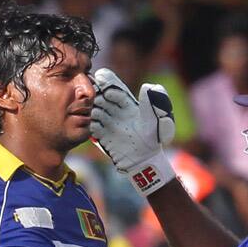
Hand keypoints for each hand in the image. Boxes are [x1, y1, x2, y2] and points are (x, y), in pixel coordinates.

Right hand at [91, 68, 175, 195]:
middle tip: (97, 100)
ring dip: (93, 110)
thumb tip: (147, 86)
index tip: (108, 92)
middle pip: (102, 97)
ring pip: (95, 111)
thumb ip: (152, 104)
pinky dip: (90, 124)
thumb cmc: (153, 139)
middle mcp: (116, 111)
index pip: (116, 89)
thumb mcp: (157, 120)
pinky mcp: (102, 136)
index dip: (110, 87)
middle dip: (98, 96)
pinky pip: (92, 127)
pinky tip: (94, 125)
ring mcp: (108, 123)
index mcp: (129, 104)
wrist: (145, 160)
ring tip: (95, 113)